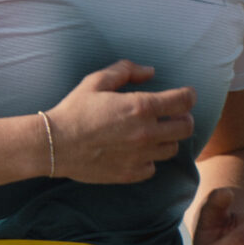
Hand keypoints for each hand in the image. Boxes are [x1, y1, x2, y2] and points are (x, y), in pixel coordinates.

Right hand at [47, 62, 196, 183]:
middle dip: (183, 118)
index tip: (186, 95)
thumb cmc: (74, 110)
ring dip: (167, 139)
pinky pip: (153, 167)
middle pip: (186, 127)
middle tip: (173, 115)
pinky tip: (137, 151)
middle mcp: (146, 133)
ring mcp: (140, 156)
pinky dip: (149, 159)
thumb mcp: (96, 81)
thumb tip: (150, 71)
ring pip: (171, 148)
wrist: (54, 144)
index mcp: (140, 107)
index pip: (183, 101)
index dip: (189, 95)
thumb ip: (126, 70)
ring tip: (154, 133)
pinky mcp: (131, 173)